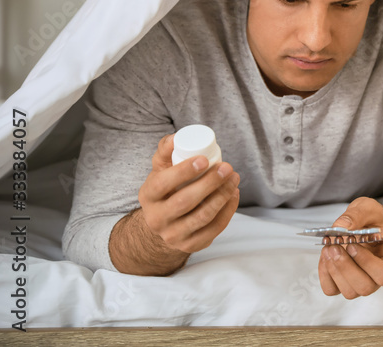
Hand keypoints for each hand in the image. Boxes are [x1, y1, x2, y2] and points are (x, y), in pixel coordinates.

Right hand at [137, 133, 240, 253]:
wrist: (164, 224)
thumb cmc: (167, 189)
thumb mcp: (161, 171)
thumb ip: (166, 151)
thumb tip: (176, 137)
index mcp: (148, 196)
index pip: (163, 184)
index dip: (184, 172)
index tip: (204, 159)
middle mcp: (157, 219)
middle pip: (185, 201)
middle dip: (210, 183)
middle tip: (227, 168)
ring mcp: (174, 235)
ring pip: (202, 216)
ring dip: (223, 195)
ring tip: (234, 178)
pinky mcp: (191, 245)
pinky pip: (214, 229)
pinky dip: (228, 210)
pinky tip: (234, 194)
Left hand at [318, 197, 382, 298]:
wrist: (368, 225)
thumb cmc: (373, 220)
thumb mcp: (370, 208)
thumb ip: (357, 214)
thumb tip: (340, 227)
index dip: (366, 263)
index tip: (352, 244)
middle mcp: (377, 276)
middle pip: (365, 287)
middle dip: (346, 267)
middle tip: (334, 246)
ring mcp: (360, 282)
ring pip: (348, 292)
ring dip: (335, 270)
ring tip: (328, 248)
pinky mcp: (343, 283)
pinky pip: (331, 289)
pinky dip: (324, 274)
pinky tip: (325, 256)